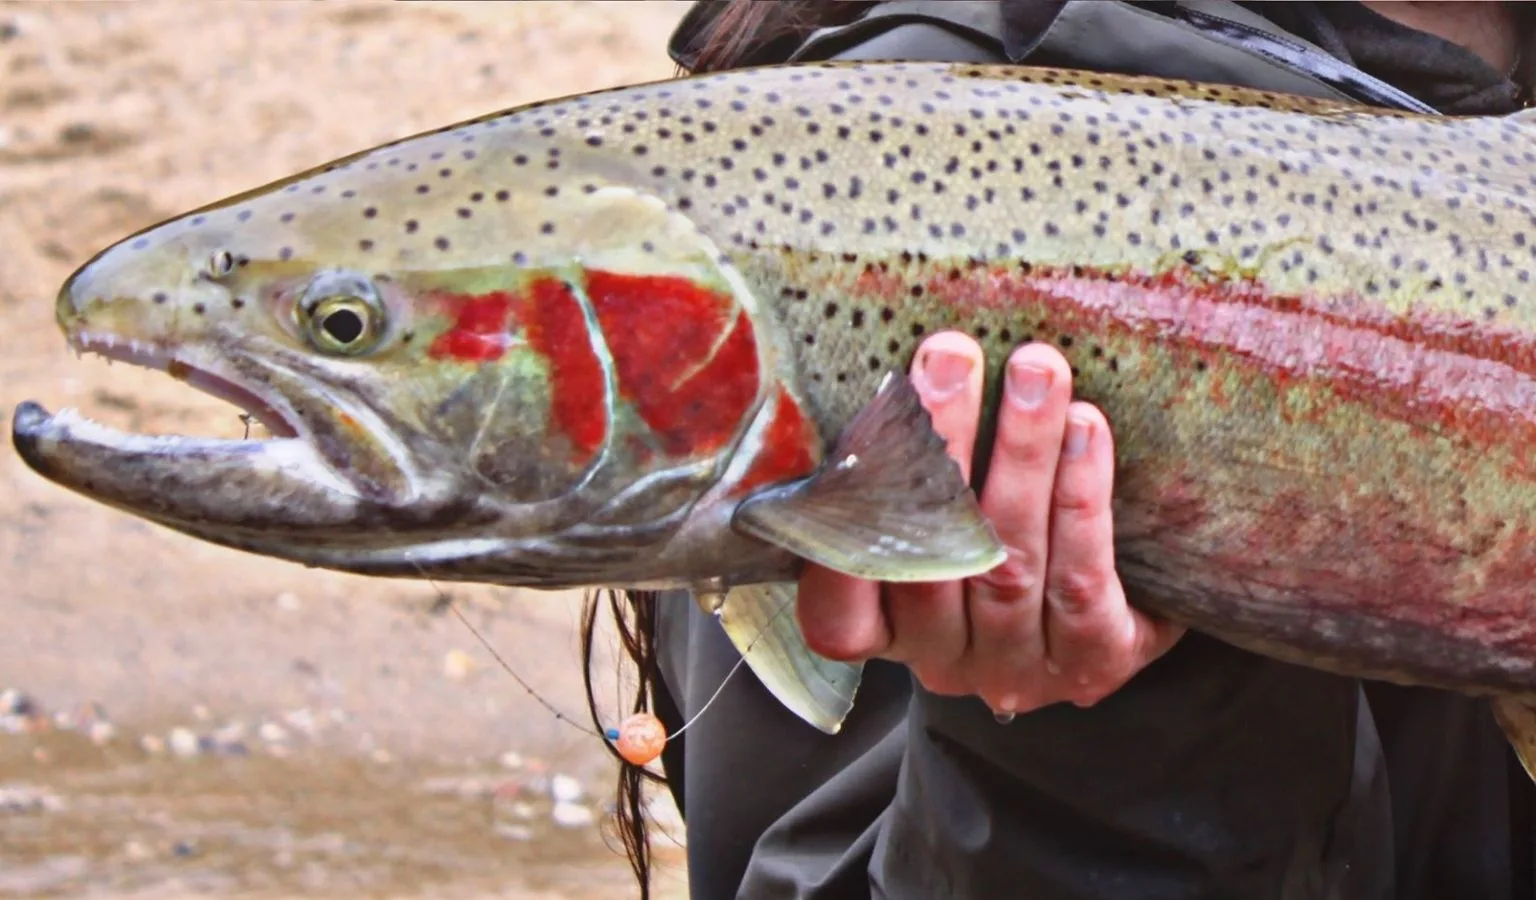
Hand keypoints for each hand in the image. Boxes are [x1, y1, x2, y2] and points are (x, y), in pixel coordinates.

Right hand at [796, 332, 1183, 715]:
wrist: (1130, 597)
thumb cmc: (1009, 529)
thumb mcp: (941, 513)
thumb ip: (907, 471)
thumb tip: (894, 370)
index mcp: (889, 631)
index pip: (837, 616)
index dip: (835, 545)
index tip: (852, 440)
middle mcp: (945, 661)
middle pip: (931, 563)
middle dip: (942, 446)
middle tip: (952, 356)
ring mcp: (1019, 669)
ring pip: (1010, 559)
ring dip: (1022, 453)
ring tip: (1035, 370)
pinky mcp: (1094, 662)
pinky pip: (1081, 580)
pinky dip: (1082, 497)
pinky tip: (1088, 429)